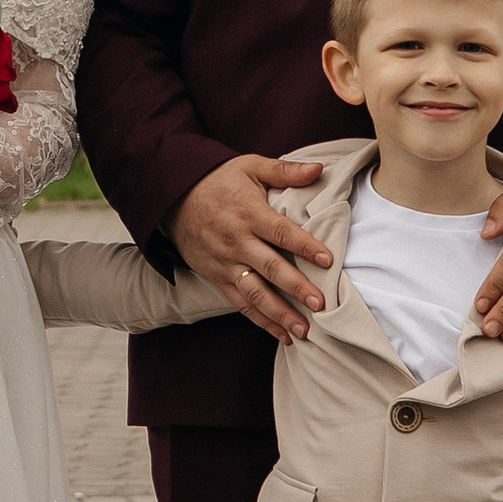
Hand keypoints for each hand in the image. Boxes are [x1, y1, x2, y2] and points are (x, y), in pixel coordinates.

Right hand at [169, 155, 332, 342]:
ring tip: (303, 331)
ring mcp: (226, 263)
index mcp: (249, 214)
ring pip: (255, 293)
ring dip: (279, 314)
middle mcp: (237, 242)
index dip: (305, 246)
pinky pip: (240, 303)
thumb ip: (284, 171)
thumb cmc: (218, 180)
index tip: (328, 260)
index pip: (281, 232)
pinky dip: (260, 320)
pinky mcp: (217, 277)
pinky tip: (281, 335)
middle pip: (270, 268)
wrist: (174, 196)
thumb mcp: (250, 167)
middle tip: (320, 304)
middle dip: (296, 288)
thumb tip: (318, 169)